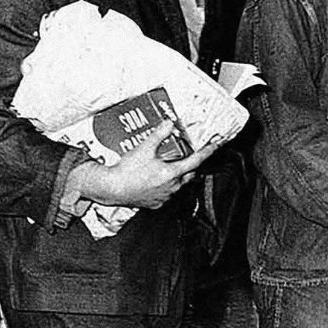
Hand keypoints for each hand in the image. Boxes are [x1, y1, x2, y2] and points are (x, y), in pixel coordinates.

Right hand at [78, 121, 217, 209]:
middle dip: (191, 166)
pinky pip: (167, 194)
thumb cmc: (127, 172)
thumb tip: (169, 124)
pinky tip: (158, 180)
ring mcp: (164, 197)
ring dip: (178, 176)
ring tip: (170, 167)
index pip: (196, 161)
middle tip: (189, 156)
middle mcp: (171, 187)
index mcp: (172, 173)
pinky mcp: (155, 203)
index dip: (207, 152)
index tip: (215, 146)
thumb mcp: (144, 148)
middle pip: (189, 175)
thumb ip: (159, 135)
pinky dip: (166, 186)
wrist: (111, 189)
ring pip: (178, 185)